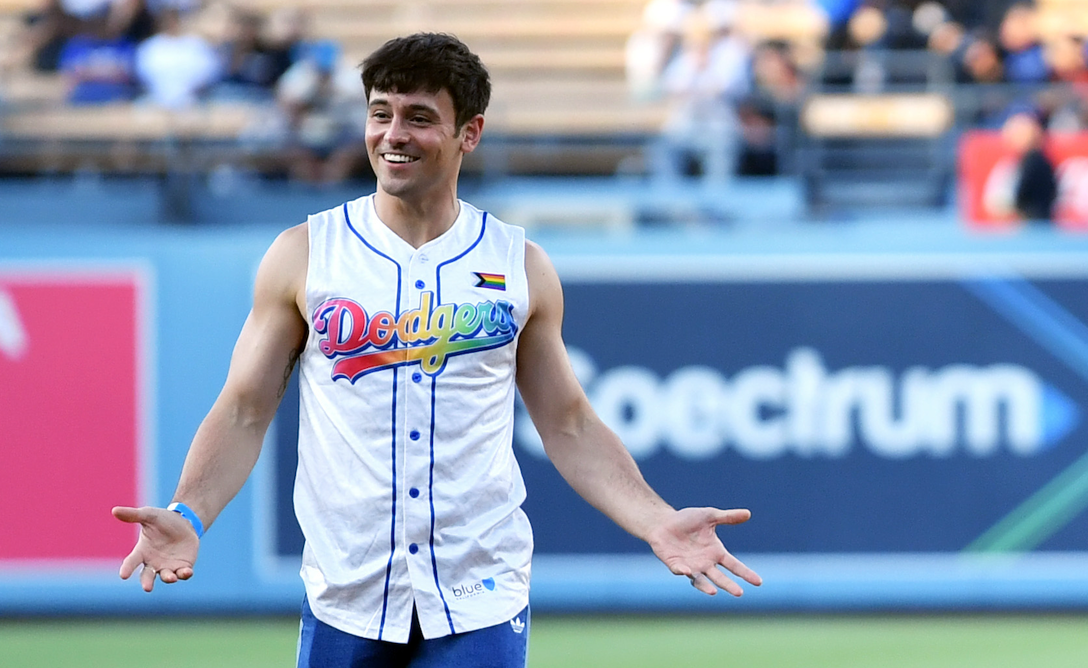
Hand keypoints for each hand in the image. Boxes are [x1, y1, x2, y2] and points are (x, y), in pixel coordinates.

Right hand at [112, 506, 199, 591]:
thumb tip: (114, 510)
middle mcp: (153, 563)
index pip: (131, 562)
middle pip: (147, 576)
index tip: (123, 575)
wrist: (185, 522)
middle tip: (147, 588)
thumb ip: (133, 515)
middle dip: (147, 582)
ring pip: (166, 576)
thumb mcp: (149, 515)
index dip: (127, 568)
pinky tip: (187, 572)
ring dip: (168, 578)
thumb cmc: (163, 520)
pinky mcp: (183, 566)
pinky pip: (183, 573)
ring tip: (170, 577)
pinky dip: (184, 574)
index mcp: (142, 551)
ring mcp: (168, 566)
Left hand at [647, 507, 761, 596]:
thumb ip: (727, 517)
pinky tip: (687, 571)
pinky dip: (683, 571)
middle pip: (720, 577)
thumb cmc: (686, 520)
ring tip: (714, 593)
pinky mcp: (674, 564)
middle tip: (739, 593)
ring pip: (700, 580)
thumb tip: (748, 513)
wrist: (663, 522)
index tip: (758, 582)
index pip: (734, 565)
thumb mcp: (709, 516)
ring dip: (706, 587)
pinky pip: (679, 570)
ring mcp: (690, 565)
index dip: (745, 573)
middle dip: (729, 585)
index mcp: (715, 552)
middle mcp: (705, 563)